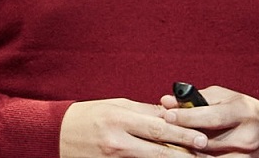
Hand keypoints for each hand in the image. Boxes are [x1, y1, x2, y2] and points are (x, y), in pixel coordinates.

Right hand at [60, 98, 209, 156]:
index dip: (182, 132)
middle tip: (204, 153)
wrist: (55, 135)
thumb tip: (169, 113)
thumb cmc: (87, 116)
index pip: (158, 127)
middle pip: (158, 149)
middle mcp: (118, 140)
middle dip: (183, 152)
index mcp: (120, 118)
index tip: (201, 137)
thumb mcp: (114, 106)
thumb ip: (142, 112)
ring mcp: (113, 157)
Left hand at [160, 86, 258, 157]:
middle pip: (207, 142)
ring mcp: (247, 157)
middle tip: (163, 132)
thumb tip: (167, 100)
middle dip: (183, 137)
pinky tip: (188, 154)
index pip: (210, 116)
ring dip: (188, 153)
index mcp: (243, 112)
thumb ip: (197, 99)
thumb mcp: (227, 98)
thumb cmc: (246, 111)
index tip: (167, 115)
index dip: (186, 117)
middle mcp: (247, 136)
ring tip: (172, 145)